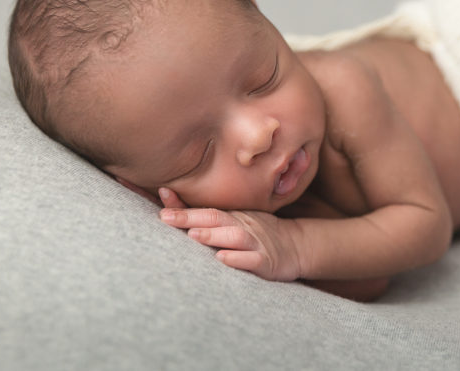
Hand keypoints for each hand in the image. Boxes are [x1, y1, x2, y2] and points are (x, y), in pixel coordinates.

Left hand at [159, 198, 302, 281]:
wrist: (297, 246)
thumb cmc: (258, 234)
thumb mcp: (234, 221)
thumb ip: (204, 216)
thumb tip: (167, 198)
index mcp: (233, 217)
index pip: (206, 209)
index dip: (184, 207)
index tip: (162, 200)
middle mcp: (243, 226)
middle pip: (216, 218)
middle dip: (190, 218)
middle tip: (166, 218)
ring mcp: (256, 243)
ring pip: (235, 236)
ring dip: (213, 235)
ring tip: (193, 235)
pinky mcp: (267, 262)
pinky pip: (253, 260)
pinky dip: (238, 259)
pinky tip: (223, 258)